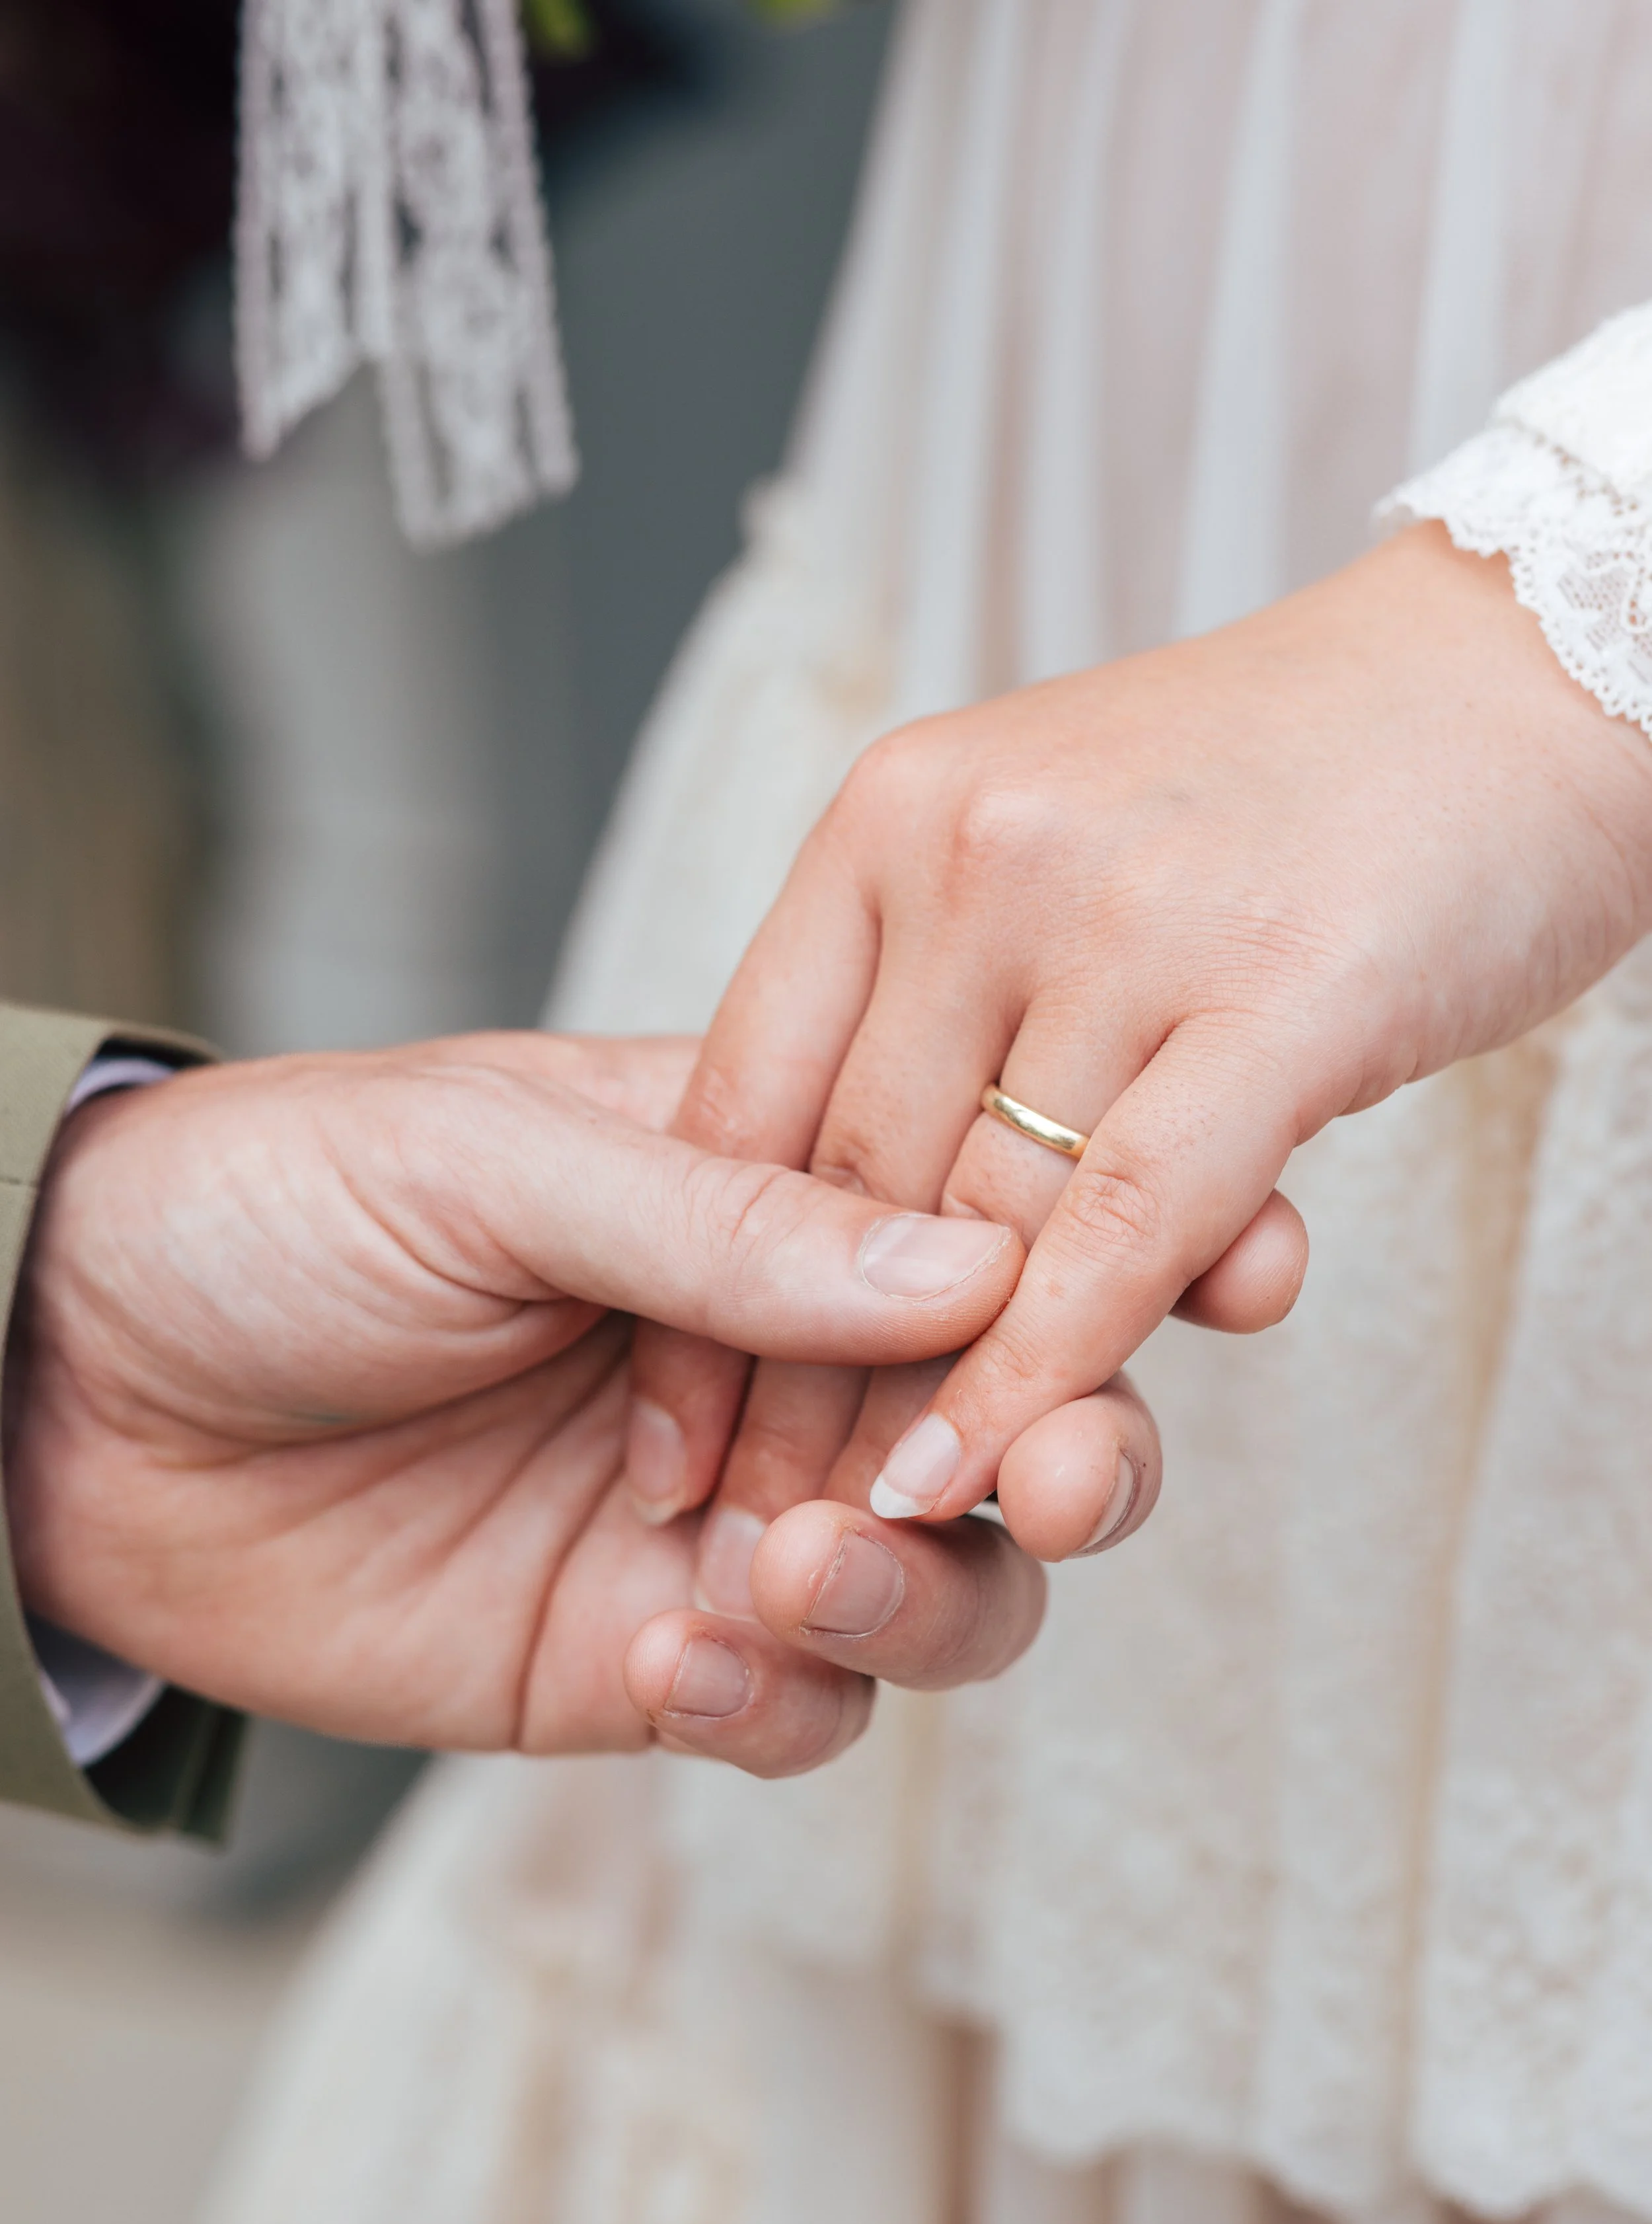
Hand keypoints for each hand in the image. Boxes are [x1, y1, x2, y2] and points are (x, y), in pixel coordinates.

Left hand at [4, 1032, 1061, 1767]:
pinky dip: (774, 1702)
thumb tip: (968, 1270)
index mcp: (771, 1191)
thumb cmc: (274, 1210)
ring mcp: (726, 1519)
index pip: (996, 1226)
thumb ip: (722, 1222)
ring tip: (796, 1573)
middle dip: (1077, 1459)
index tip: (1205, 1288)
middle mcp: (783, 1359)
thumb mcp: (487, 1162)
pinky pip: (792, 1710)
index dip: (1105, 1266)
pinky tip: (668, 1660)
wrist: (76, 1392)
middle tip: (1057, 1485)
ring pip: (946, 1588)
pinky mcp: (648, 1657)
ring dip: (922, 1594)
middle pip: (1017, 1426)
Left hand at [628, 524, 1651, 1553]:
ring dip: (901, 1414)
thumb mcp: (1039, 860)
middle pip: (843, 1187)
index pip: (744, 1097)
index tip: (664, 1442)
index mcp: (894, 820)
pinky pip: (1128, 1224)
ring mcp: (1125, 916)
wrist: (1521, 666)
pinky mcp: (1281, 989)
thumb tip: (849, 1242)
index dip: (695, 1293)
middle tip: (744, 1544)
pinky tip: (987, 1486)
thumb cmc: (1280, 787)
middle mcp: (976, 853)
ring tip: (845, 1551)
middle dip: (784, 1392)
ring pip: (975, 1224)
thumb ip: (930, 1017)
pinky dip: (1044, 1373)